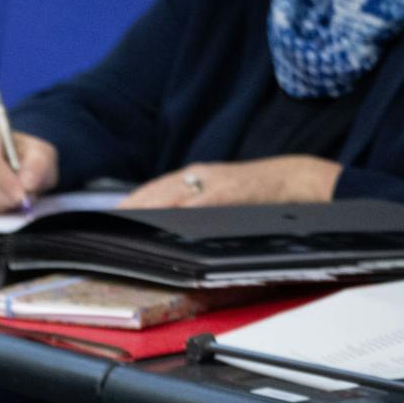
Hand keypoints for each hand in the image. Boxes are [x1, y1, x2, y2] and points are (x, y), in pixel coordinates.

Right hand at [0, 123, 58, 214]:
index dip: (5, 182)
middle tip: (19, 204)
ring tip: (13, 204)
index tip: (21, 195)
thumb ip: (38, 167)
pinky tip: (2, 204)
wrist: (18, 163)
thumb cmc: (28, 156)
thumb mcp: (42, 155)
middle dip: (2, 198)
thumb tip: (27, 185)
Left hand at [118, 156, 341, 209]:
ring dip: (148, 206)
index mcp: (195, 177)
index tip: (109, 216)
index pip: (154, 189)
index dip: (131, 202)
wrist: (295, 178)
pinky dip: (184, 211)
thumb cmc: (255, 194)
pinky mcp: (232, 190)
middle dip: (131, 206)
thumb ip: (193, 207)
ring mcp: (214, 182)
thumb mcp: (218, 198)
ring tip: (126, 220)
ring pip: (173, 193)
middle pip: (156, 190)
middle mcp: (199, 176)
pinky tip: (167, 220)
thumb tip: (163, 226)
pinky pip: (203, 202)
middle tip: (108, 222)